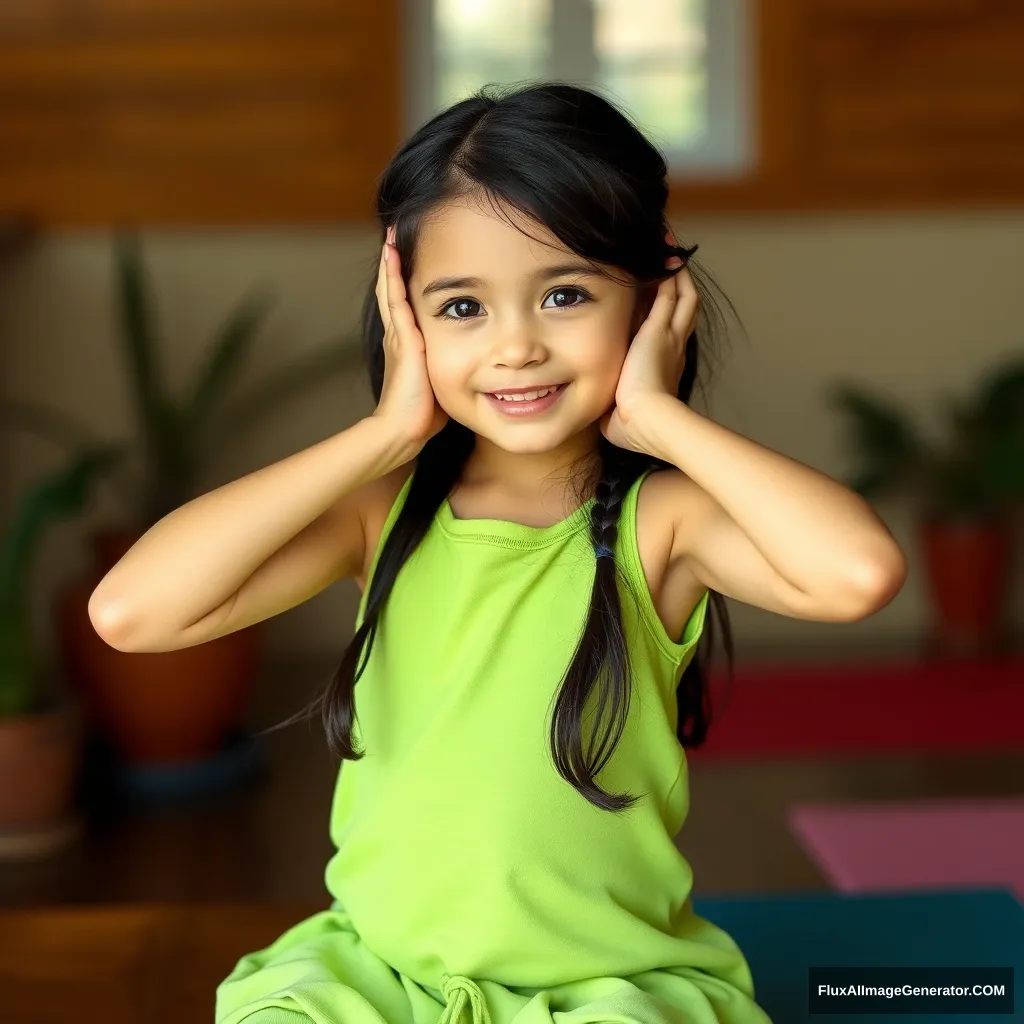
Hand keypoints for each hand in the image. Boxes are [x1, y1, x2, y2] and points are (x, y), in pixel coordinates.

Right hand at [372, 226, 448, 448]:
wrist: (405, 430)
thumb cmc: (424, 415)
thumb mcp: (443, 383)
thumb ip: (455, 370)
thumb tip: (479, 369)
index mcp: (410, 345)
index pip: (408, 305)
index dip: (407, 282)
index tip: (413, 259)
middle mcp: (401, 335)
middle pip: (396, 291)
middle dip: (398, 264)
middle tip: (398, 234)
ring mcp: (399, 335)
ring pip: (393, 289)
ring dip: (393, 261)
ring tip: (393, 232)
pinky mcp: (403, 338)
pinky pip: (395, 298)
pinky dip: (392, 274)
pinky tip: (393, 252)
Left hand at [599, 234, 699, 453]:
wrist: (649, 422)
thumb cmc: (634, 429)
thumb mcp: (620, 417)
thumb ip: (612, 410)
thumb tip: (602, 416)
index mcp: (665, 368)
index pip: (667, 333)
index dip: (665, 315)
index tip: (658, 300)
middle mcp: (674, 348)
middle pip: (683, 308)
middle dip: (677, 284)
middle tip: (670, 261)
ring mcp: (670, 337)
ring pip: (682, 295)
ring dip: (675, 271)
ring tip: (668, 247)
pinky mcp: (659, 329)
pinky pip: (670, 291)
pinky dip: (669, 270)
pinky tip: (663, 252)